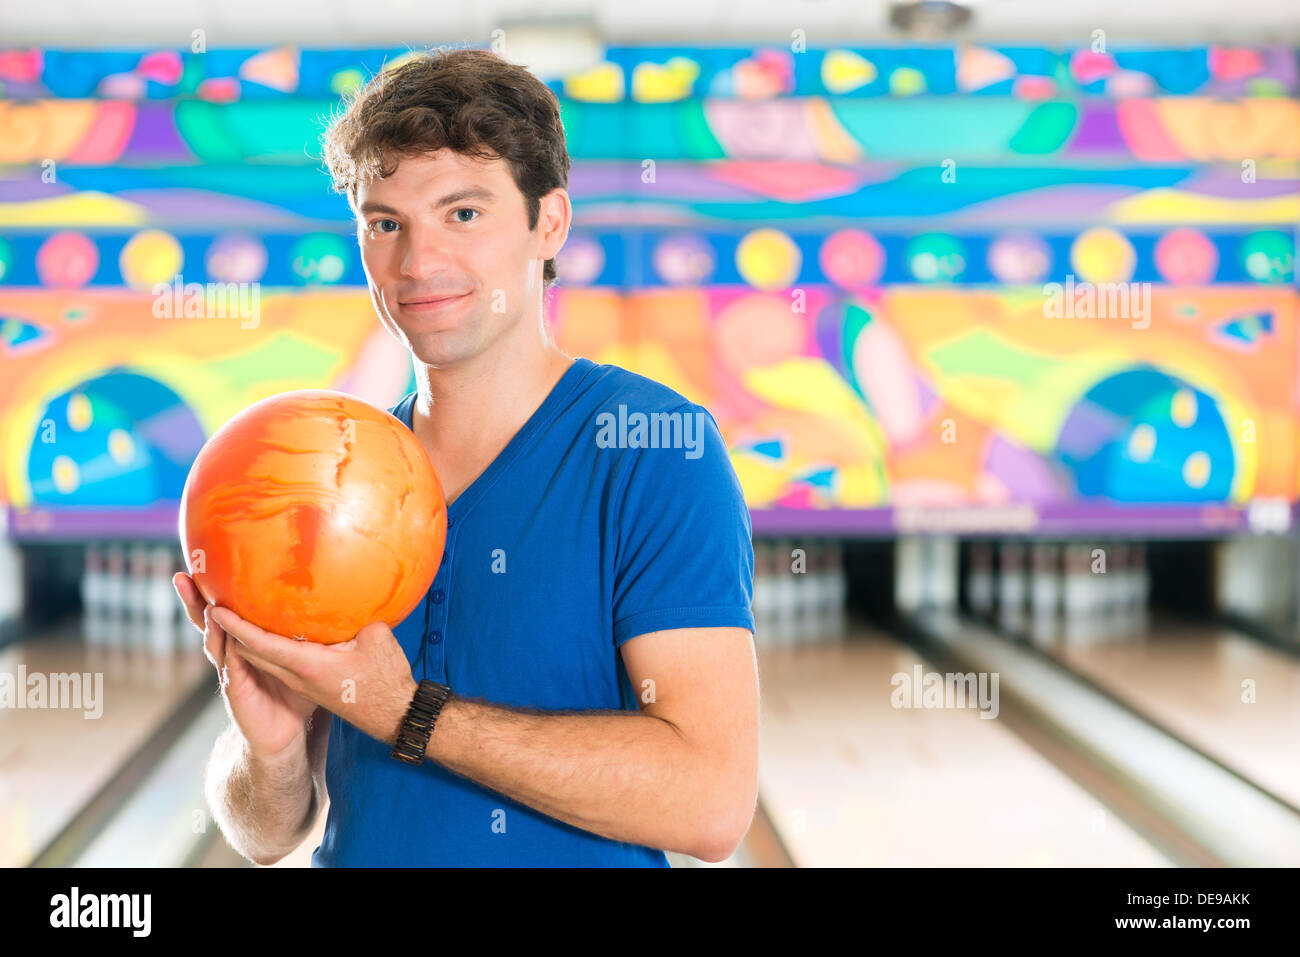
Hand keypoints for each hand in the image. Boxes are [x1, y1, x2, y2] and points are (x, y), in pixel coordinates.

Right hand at [174, 572, 316, 758]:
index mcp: (244, 644)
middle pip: (208, 621)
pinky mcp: (235, 689)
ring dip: (205, 620)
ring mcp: (230, 671)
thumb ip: (309, 633)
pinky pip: (229, 665)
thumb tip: (338, 603)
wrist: (285, 735)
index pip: (226, 611)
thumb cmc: (294, 693)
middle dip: (194, 599)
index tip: (203, 562)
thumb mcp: (302, 657)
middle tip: (182, 574)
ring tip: (202, 599)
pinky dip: (225, 648)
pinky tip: (224, 633)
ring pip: (213, 640)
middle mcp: (231, 654)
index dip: (212, 589)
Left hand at [208, 605, 417, 747]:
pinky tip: (272, 631)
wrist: (396, 716)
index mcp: (306, 666)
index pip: (259, 645)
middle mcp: (297, 677)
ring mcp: (303, 683)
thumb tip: (347, 598)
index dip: (236, 626)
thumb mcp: (376, 640)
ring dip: (245, 641)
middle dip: (231, 632)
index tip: (216, 609)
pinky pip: (278, 664)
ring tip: (236, 614)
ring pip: (262, 661)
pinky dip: (265, 647)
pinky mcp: (311, 685)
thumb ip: (356, 617)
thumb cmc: (387, 681)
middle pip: (251, 654)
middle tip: (219, 605)